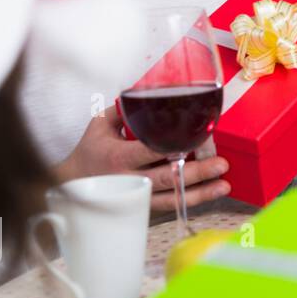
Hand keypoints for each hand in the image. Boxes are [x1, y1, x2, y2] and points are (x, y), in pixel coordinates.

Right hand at [57, 106, 230, 212]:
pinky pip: (168, 205)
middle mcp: (129, 179)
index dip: (172, 147)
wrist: (73, 183)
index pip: (149, 150)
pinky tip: (210, 193)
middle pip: (166, 177)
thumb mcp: (100, 124)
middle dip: (196, 172)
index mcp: (118, 156)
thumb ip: (125, 109)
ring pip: (171, 197)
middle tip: (221, 164)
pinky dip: (190, 200)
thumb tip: (149, 91)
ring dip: (200, 193)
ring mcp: (136, 196)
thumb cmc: (91, 150)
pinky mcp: (142, 206)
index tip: (194, 140)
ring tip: (224, 185)